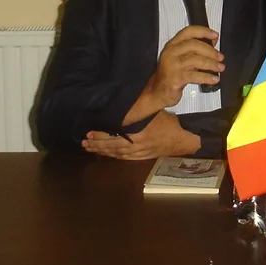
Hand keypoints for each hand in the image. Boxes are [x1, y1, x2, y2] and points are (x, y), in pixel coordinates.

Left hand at [82, 111, 201, 160]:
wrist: (182, 140)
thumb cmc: (168, 123)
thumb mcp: (152, 112)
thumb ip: (136, 111)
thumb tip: (120, 106)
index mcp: (137, 134)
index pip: (114, 135)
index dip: (101, 134)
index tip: (89, 132)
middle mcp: (135, 145)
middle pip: (112, 146)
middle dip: (97, 144)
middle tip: (84, 142)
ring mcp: (138, 153)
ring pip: (116, 153)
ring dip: (102, 151)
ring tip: (90, 148)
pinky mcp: (141, 157)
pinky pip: (123, 158)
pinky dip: (113, 156)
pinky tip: (105, 154)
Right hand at [125, 26, 223, 123]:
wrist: (157, 91)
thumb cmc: (171, 73)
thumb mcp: (181, 58)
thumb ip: (194, 50)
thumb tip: (213, 42)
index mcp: (172, 45)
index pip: (188, 32)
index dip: (203, 31)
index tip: (215, 35)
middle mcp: (171, 52)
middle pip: (194, 45)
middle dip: (210, 51)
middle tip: (220, 57)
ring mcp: (172, 65)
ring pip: (195, 60)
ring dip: (211, 64)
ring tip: (220, 68)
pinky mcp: (175, 78)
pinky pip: (194, 76)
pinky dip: (207, 77)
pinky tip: (214, 79)